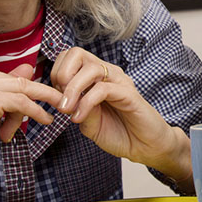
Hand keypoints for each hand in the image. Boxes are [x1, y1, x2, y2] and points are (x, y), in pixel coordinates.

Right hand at [0, 64, 63, 193]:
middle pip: (17, 82)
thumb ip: (8, 89)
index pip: (11, 77)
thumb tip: (28, 67)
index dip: (32, 89)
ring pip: (21, 91)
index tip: (52, 97)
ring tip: (46, 119)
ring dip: (36, 108)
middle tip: (61, 102)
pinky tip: (46, 119)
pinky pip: (21, 102)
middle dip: (40, 95)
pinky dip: (36, 111)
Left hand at [51, 47, 191, 182]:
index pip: (70, 57)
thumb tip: (61, 99)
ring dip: (73, 89)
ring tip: (67, 109)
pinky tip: (80, 118)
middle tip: (60, 100)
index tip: (55, 97)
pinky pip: (103, 89)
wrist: (145, 148)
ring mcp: (119, 81)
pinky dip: (86, 102)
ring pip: (91, 68)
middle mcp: (108, 73)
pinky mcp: (129, 94)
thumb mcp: (88, 123)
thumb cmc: (119, 133)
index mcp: (96, 77)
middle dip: (62, 74)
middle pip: (77, 53)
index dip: (56, 73)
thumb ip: (75, 109)